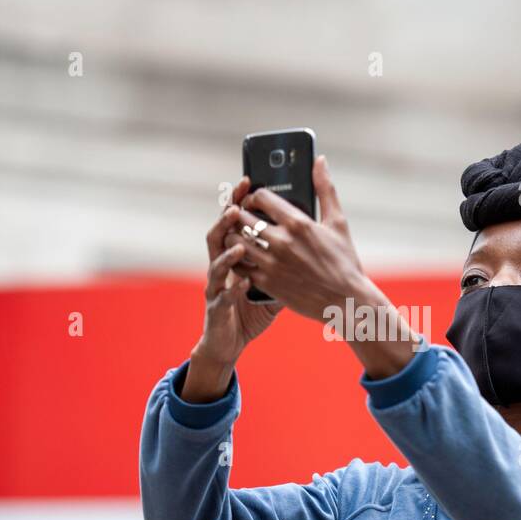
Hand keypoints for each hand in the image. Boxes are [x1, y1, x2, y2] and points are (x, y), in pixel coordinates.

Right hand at [182, 177, 283, 401]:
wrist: (234, 337)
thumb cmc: (252, 305)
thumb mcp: (269, 276)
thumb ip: (282, 252)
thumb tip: (304, 226)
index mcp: (236, 252)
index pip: (234, 220)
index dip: (239, 200)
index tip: (250, 183)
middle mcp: (223, 264)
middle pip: (221, 232)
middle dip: (228, 216)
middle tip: (240, 200)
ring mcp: (218, 284)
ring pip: (216, 260)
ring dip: (227, 248)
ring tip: (240, 239)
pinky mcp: (218, 306)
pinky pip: (222, 294)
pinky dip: (231, 286)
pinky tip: (243, 281)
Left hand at [223, 156, 367, 322]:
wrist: (346, 301)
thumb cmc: (345, 261)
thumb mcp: (338, 222)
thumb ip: (325, 189)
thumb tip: (319, 160)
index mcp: (298, 223)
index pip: (261, 197)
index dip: (254, 196)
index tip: (256, 200)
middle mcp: (282, 241)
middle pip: (242, 217)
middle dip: (239, 213)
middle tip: (243, 215)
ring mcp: (272, 263)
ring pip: (236, 241)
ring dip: (234, 235)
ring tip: (240, 234)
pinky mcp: (267, 282)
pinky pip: (239, 265)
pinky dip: (237, 259)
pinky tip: (243, 256)